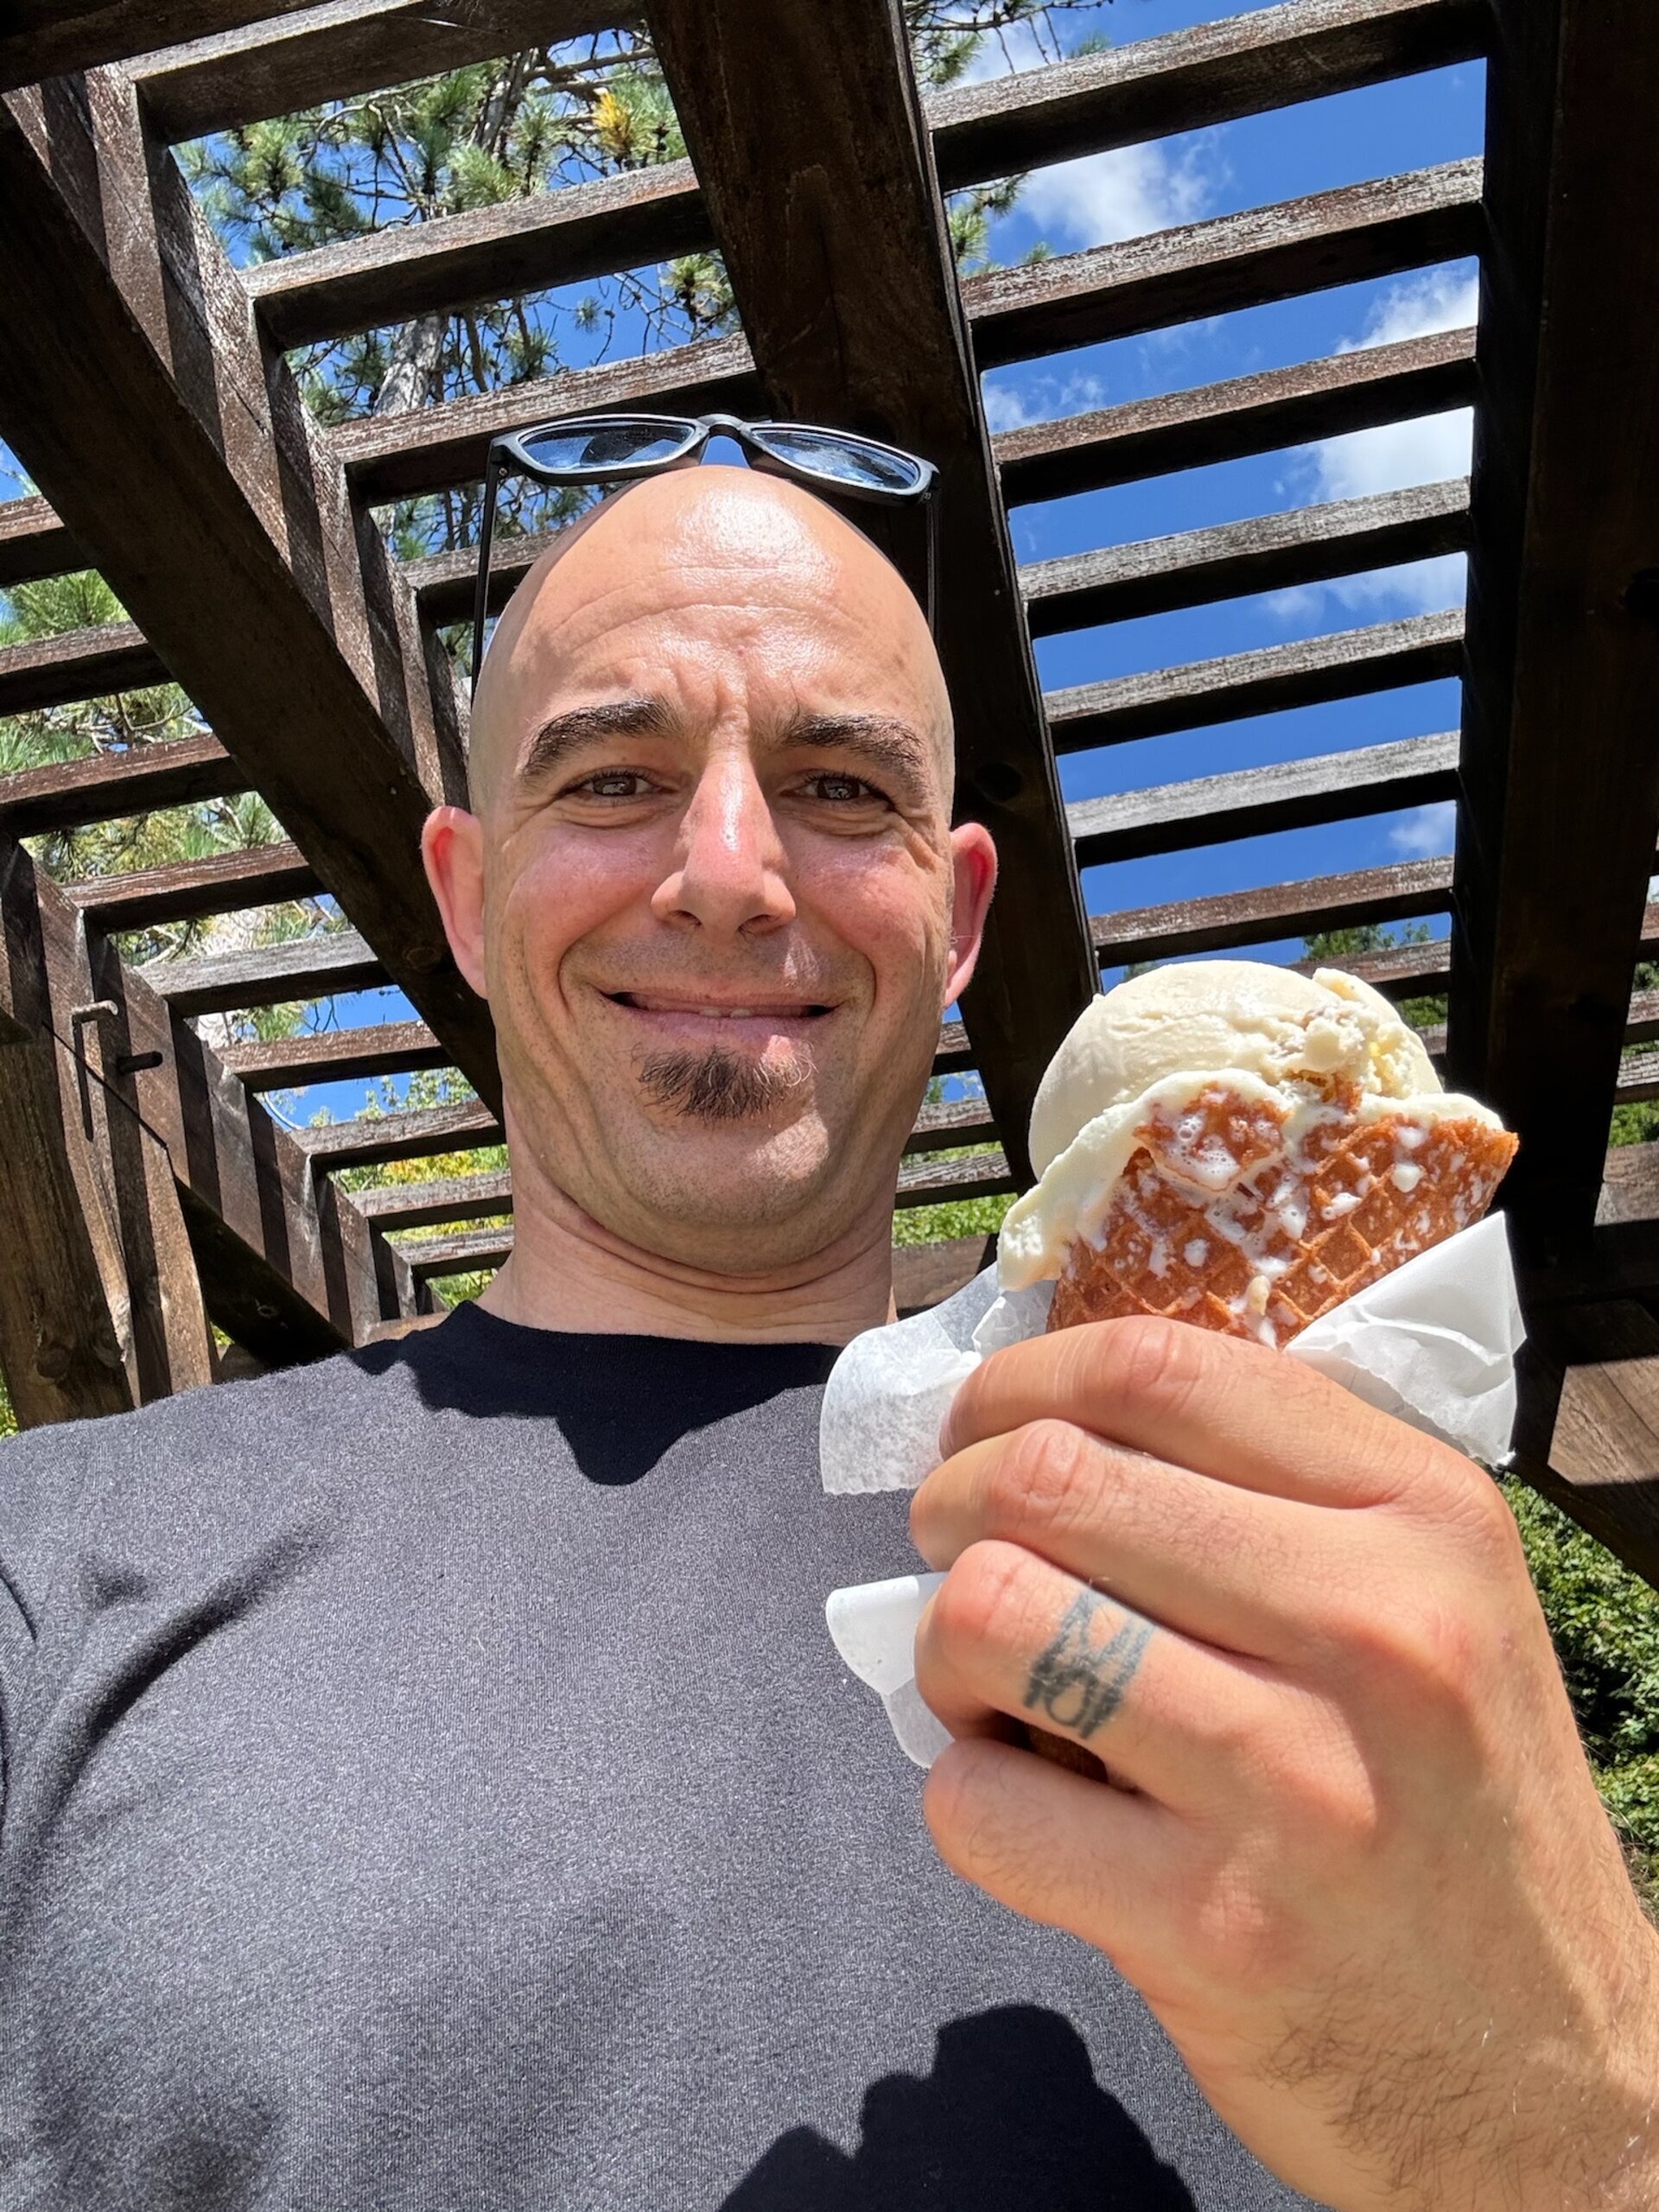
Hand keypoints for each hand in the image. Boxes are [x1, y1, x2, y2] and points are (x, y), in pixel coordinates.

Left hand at [910, 1316, 1658, 2211]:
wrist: (1552, 2083)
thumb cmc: (1451, 1810)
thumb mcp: (1432, 1603)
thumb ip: (1273, 1496)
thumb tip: (1039, 1426)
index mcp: (1424, 1513)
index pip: (1154, 1364)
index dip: (1016, 1384)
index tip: (979, 1433)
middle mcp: (1376, 1625)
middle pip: (1047, 1476)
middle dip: (953, 1511)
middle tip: (962, 1563)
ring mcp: (1297, 1781)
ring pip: (991, 1615)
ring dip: (947, 1650)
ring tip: (996, 1689)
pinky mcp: (1216, 1931)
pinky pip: (978, 1803)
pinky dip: (967, 1797)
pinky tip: (1032, 1809)